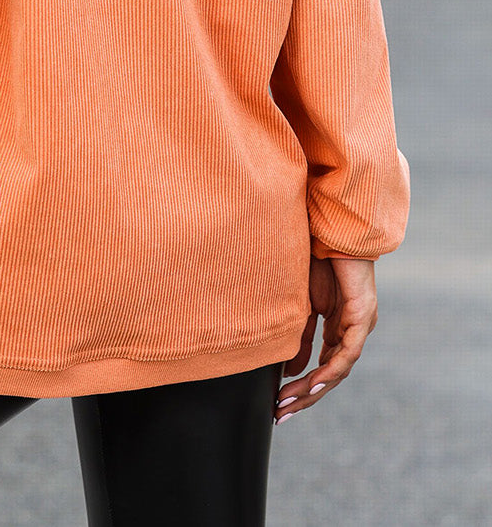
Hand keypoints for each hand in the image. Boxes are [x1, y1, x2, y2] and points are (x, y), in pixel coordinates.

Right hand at [274, 255, 377, 422]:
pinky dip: (329, 370)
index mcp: (339, 328)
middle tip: (282, 414)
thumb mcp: (302, 305)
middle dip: (305, 397)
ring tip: (288, 402)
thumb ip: (299, 337)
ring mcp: (360, 326)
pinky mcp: (363, 316)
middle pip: (331, 377)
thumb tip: (290, 370)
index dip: (303, 388)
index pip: (323, 368)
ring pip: (340, 370)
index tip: (280, 403)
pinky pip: (348, 353)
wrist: (329, 230)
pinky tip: (312, 382)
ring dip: (314, 389)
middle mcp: (353, 331)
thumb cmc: (316, 260)